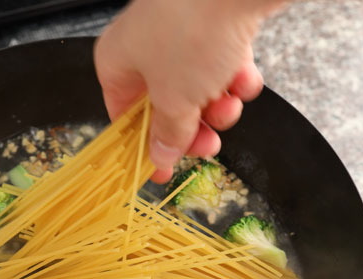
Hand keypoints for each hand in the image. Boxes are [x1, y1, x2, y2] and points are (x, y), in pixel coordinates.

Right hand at [94, 0, 282, 182]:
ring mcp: (180, 34)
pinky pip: (223, 64)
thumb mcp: (174, 100)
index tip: (165, 170)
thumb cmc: (188, 34)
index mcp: (118, 64)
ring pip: (198, 88)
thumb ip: (168, 134)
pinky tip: (245, 76)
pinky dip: (236, 77)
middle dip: (192, 128)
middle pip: (166, 107)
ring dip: (218, 105)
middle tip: (209, 144)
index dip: (147, 147)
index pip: (125, 117)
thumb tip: (160, 156)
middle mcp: (144, 47)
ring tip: (230, 103)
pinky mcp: (215, 25)